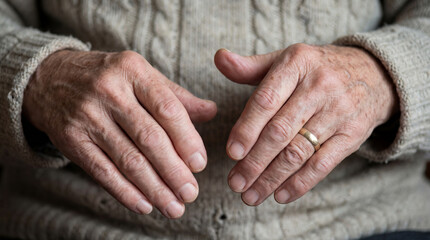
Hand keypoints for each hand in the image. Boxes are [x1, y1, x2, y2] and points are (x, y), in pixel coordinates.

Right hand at [23, 50, 216, 217]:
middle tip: (190, 193)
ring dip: (155, 188)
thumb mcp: (141, 75)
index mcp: (133, 70)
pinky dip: (125, 193)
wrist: (50, 78)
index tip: (199, 164)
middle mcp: (109, 91)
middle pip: (149, 138)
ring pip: (128, 160)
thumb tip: (211, 111)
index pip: (167, 109)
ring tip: (174, 207)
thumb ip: (176, 96)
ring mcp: (87, 116)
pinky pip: (102, 172)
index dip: (187, 139)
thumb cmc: (108, 78)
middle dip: (174, 171)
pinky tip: (145, 205)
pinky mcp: (72, 140)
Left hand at [214, 44, 397, 205]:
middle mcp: (319, 86)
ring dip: (271, 178)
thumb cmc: (316, 69)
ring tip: (250, 196)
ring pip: (298, 151)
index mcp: (297, 63)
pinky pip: (323, 164)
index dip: (247, 128)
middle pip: (280, 131)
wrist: (373, 72)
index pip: (266, 101)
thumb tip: (219, 58)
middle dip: (254, 162)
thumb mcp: (286, 59)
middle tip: (235, 183)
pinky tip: (280, 196)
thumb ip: (250, 66)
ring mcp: (339, 111)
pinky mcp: (352, 134)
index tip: (231, 153)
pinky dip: (300, 183)